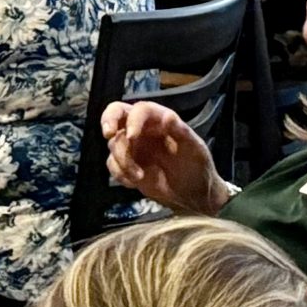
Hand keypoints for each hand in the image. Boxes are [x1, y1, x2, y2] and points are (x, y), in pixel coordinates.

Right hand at [102, 100, 226, 213]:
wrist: (194, 196)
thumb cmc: (198, 169)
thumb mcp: (195, 150)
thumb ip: (181, 132)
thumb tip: (168, 116)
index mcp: (159, 120)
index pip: (140, 110)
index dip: (132, 120)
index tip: (132, 136)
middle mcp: (142, 129)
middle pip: (116, 113)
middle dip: (108, 120)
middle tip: (108, 133)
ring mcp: (133, 146)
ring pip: (113, 143)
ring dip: (122, 161)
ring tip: (140, 177)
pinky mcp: (126, 164)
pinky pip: (112, 164)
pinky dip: (120, 174)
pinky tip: (135, 183)